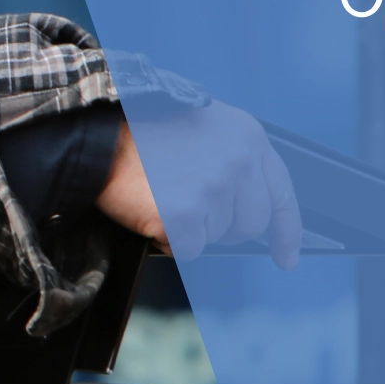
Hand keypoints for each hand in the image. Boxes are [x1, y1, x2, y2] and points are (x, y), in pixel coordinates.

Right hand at [93, 103, 301, 268]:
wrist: (98, 129)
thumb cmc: (141, 128)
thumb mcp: (202, 126)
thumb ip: (232, 159)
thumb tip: (244, 203)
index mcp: (247, 137)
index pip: (281, 193)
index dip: (285, 230)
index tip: (285, 257)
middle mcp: (239, 163)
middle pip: (250, 224)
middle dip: (221, 226)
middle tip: (187, 204)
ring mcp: (214, 190)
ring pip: (217, 237)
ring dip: (191, 228)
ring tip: (162, 193)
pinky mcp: (186, 216)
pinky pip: (188, 249)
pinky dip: (167, 239)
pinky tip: (151, 208)